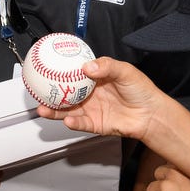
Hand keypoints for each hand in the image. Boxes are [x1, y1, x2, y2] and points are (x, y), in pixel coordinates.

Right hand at [33, 57, 164, 140]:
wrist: (152, 114)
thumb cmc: (142, 91)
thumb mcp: (125, 71)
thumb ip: (107, 66)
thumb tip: (87, 67)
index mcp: (96, 79)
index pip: (74, 75)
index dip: (60, 72)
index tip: (47, 68)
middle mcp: (91, 95)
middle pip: (66, 94)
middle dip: (50, 93)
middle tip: (37, 90)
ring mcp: (92, 110)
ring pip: (68, 111)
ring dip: (55, 111)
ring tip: (43, 109)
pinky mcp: (96, 124)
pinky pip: (80, 124)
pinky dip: (73, 123)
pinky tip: (66, 120)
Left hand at [141, 166, 189, 190]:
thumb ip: (189, 176)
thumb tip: (178, 178)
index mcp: (186, 167)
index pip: (169, 164)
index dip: (171, 176)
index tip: (176, 185)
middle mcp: (174, 174)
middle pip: (157, 174)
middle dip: (162, 185)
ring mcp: (166, 188)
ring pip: (150, 189)